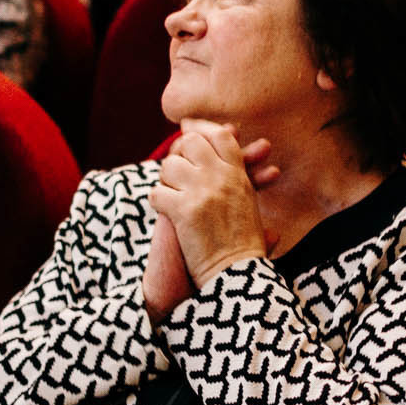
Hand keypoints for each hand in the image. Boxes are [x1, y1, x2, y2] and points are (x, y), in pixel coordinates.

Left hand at [147, 121, 269, 289]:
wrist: (238, 274)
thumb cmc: (243, 245)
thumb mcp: (248, 203)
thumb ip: (238, 176)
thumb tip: (230, 154)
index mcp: (239, 175)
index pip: (219, 135)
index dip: (200, 130)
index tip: (187, 130)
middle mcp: (222, 177)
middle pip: (190, 143)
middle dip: (177, 155)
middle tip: (175, 170)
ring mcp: (203, 192)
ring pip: (169, 166)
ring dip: (166, 179)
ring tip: (171, 195)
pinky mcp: (185, 211)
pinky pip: (157, 192)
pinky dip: (157, 202)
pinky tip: (165, 211)